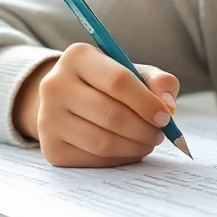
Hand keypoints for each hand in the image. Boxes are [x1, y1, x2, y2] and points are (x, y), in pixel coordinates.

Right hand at [13, 43, 178, 167]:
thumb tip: (168, 106)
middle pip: (111, 115)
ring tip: (147, 142)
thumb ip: (158, 82)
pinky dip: (119, 159)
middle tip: (160, 134)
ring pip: (103, 142)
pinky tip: (128, 149)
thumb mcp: (134, 72)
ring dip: (135, 147)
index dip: (147, 103)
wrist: (68, 102)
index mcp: (78, 57)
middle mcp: (55, 85)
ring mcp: (48, 118)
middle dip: (144, 129)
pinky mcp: (51, 148)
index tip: (165, 117)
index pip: (118, 81)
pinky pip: (94, 160)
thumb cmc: (108, 85)